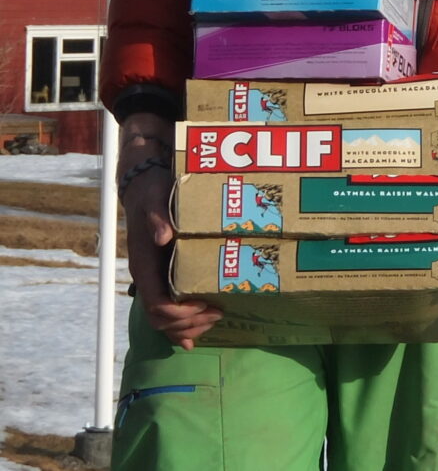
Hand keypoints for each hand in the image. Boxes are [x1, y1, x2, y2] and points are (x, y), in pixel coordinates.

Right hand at [118, 114, 221, 349]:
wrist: (144, 184)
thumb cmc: (152, 192)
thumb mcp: (154, 198)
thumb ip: (157, 217)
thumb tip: (163, 236)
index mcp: (144, 265)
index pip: (155, 304)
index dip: (179, 314)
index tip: (205, 307)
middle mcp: (148, 277)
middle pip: (160, 318)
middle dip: (188, 324)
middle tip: (218, 314)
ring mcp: (156, 277)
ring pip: (164, 317)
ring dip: (188, 325)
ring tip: (215, 318)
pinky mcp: (165, 273)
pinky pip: (171, 306)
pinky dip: (184, 322)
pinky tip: (200, 327)